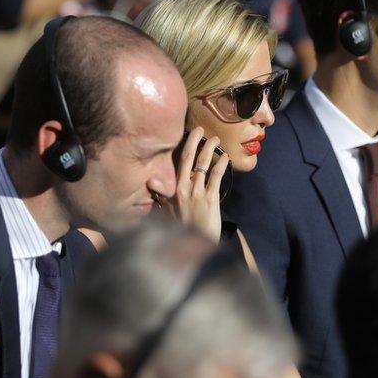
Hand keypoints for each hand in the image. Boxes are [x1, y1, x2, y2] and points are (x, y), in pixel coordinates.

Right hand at [171, 127, 229, 242]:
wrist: (193, 249)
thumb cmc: (182, 230)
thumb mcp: (167, 212)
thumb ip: (162, 195)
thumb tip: (151, 182)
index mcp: (170, 191)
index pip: (173, 164)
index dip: (179, 148)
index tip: (183, 135)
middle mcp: (181, 189)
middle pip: (186, 159)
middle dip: (193, 141)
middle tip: (199, 128)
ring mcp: (196, 194)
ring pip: (202, 165)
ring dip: (209, 149)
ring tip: (215, 139)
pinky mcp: (210, 200)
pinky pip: (216, 177)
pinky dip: (221, 164)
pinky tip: (225, 157)